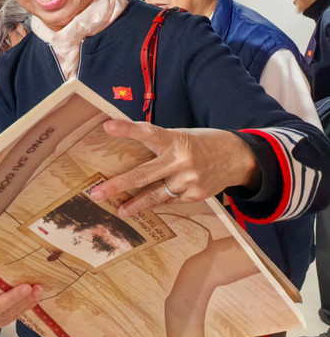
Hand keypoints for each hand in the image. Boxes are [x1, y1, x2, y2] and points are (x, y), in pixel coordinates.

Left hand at [91, 120, 258, 216]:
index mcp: (176, 140)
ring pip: (156, 195)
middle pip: (143, 175)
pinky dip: (159, 201)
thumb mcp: (181, 135)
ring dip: (135, 204)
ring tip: (119, 211)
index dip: (127, 129)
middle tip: (97, 193)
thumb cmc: (202, 143)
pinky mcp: (196, 196)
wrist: (239, 158)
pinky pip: (170, 200)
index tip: (107, 126)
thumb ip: (159, 144)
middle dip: (118, 185)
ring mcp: (189, 181)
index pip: (147, 132)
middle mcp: (181, 161)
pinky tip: (147, 205)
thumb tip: (128, 149)